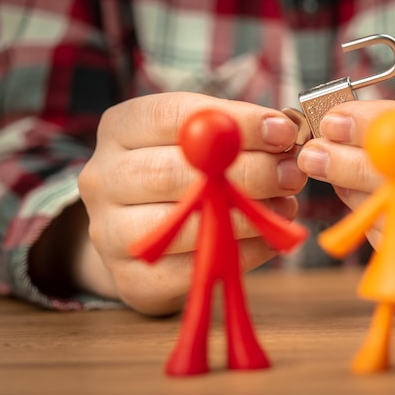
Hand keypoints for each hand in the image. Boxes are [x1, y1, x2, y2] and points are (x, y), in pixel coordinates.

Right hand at [78, 92, 306, 313]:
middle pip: (174, 171)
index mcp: (120, 129)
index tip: (282, 132)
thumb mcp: (200, 142)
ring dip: (248, 216)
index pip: (172, 116)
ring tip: (286, 207)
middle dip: (247, 172)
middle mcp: (102, 177)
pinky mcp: (130, 278)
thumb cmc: (180, 175)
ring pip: (185, 225)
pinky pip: (194, 269)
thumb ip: (234, 133)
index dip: (233, 123)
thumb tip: (284, 133)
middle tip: (292, 175)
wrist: (139, 234)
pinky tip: (267, 240)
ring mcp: (109, 232)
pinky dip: (242, 253)